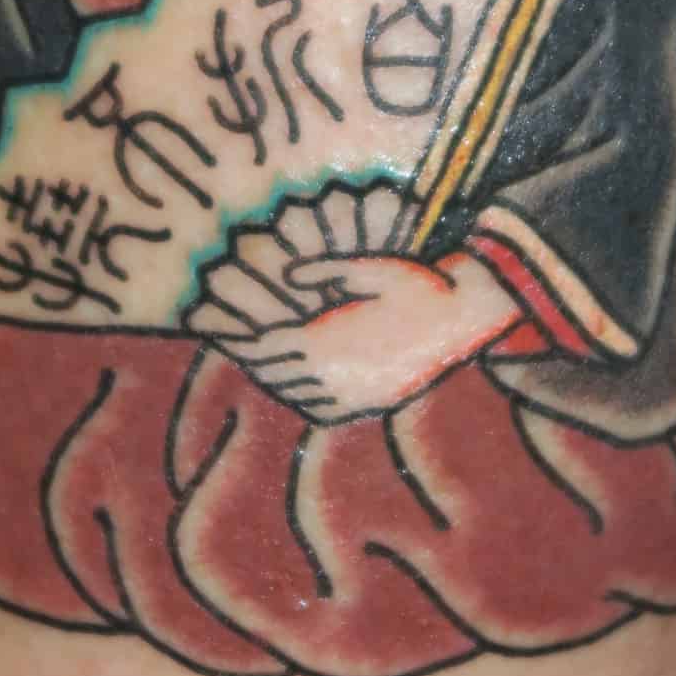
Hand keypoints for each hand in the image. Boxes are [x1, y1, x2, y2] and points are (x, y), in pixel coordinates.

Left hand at [187, 246, 518, 423]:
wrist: (462, 319)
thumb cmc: (415, 285)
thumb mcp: (369, 267)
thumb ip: (327, 271)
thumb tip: (291, 276)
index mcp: (326, 342)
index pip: (265, 348)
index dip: (235, 339)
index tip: (213, 326)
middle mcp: (333, 376)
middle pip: (272, 373)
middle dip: (248, 357)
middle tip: (227, 339)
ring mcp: (351, 394)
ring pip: (292, 393)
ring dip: (271, 377)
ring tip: (255, 358)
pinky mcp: (368, 403)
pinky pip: (318, 408)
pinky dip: (297, 395)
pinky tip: (292, 380)